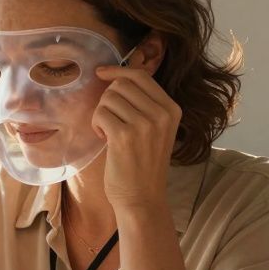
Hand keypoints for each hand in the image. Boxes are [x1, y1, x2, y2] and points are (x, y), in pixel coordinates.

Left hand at [92, 66, 180, 213]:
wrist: (142, 198)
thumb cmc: (142, 164)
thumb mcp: (154, 129)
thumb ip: (143, 104)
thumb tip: (115, 78)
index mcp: (171, 109)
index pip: (141, 76)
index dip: (117, 71)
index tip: (101, 73)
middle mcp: (162, 114)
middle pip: (121, 85)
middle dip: (107, 100)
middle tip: (110, 122)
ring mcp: (145, 124)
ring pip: (108, 98)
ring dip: (101, 114)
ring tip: (108, 133)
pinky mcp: (125, 135)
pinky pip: (100, 113)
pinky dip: (96, 124)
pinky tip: (104, 139)